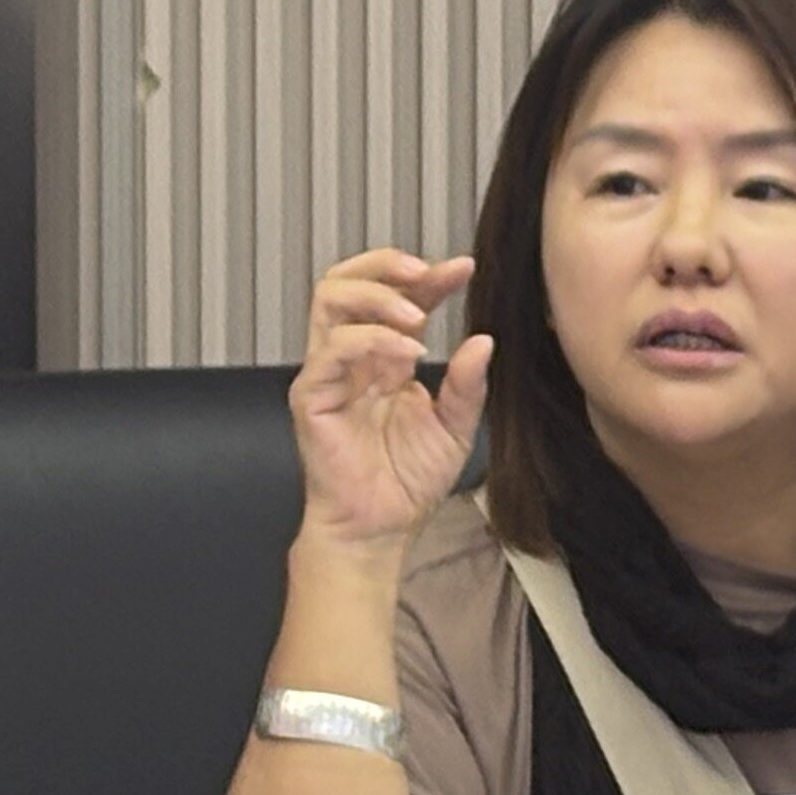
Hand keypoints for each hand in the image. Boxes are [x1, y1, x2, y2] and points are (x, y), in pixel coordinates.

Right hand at [289, 249, 488, 549]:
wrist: (381, 529)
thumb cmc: (407, 483)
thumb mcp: (455, 428)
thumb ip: (467, 385)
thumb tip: (483, 340)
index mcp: (384, 358)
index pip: (398, 299)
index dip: (429, 278)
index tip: (464, 268)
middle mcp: (352, 357)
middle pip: (347, 280)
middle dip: (385, 264)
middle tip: (425, 271)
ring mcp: (328, 373)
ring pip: (329, 299)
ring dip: (376, 296)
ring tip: (416, 314)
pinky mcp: (311, 396)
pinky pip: (331, 350)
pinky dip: (370, 341)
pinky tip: (406, 354)